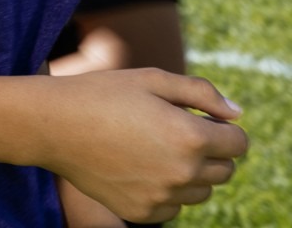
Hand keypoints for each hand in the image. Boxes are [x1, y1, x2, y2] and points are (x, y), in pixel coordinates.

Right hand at [37, 68, 247, 222]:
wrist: (52, 125)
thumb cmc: (103, 94)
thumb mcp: (152, 79)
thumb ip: (202, 93)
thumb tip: (238, 115)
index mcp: (190, 136)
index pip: (239, 143)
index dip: (224, 129)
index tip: (202, 120)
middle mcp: (182, 172)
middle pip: (225, 171)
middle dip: (210, 151)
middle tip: (175, 132)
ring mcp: (162, 198)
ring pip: (201, 192)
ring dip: (191, 173)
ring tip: (155, 149)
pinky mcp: (142, 213)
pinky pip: (174, 208)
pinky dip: (167, 192)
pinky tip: (140, 168)